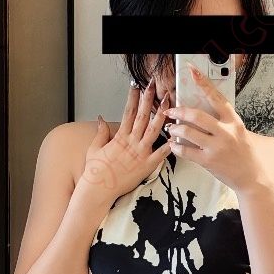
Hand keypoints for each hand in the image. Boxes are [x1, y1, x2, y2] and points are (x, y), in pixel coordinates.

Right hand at [82, 77, 172, 200]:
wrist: (99, 188)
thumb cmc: (96, 171)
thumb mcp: (95, 148)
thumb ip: (101, 132)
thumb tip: (101, 119)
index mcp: (120, 137)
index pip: (128, 112)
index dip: (133, 98)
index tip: (137, 86)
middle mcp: (131, 142)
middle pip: (142, 116)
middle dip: (148, 99)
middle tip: (154, 85)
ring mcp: (140, 153)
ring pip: (154, 130)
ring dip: (161, 115)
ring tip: (169, 103)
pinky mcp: (147, 166)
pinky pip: (161, 154)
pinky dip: (170, 145)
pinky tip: (178, 136)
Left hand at [162, 62, 264, 192]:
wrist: (251, 177)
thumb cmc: (244, 154)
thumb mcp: (239, 132)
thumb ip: (223, 121)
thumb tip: (202, 111)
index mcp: (233, 121)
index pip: (216, 97)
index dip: (203, 83)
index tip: (192, 71)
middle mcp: (226, 133)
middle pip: (197, 115)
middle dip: (179, 111)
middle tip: (170, 110)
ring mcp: (217, 147)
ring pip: (188, 132)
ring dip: (175, 129)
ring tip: (172, 129)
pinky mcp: (209, 161)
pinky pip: (186, 151)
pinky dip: (176, 147)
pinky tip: (173, 145)